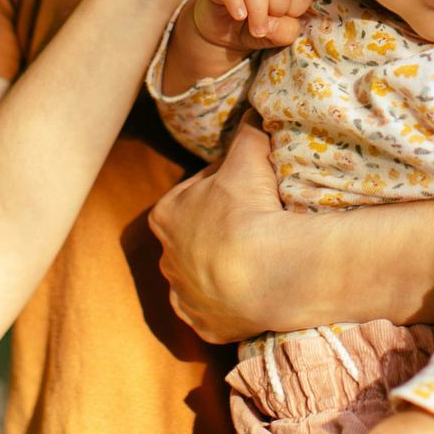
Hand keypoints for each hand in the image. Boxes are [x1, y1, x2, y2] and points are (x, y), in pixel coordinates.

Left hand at [147, 114, 295, 342]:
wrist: (266, 272)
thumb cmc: (248, 210)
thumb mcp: (247, 157)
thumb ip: (246, 130)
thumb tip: (254, 105)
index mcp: (166, 215)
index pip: (191, 193)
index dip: (219, 187)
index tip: (244, 187)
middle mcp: (166, 258)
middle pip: (193, 236)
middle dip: (215, 230)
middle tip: (252, 222)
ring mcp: (184, 296)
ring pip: (199, 277)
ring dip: (220, 268)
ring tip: (255, 258)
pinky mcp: (205, 327)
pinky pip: (215, 312)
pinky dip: (229, 304)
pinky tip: (250, 292)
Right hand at [193, 0, 314, 50]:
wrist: (224, 35)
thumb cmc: (257, 29)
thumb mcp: (277, 36)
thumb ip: (286, 31)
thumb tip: (271, 23)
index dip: (297, 8)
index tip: (285, 20)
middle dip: (278, 6)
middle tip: (268, 25)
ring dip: (258, 8)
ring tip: (256, 30)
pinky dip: (236, 2)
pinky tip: (239, 16)